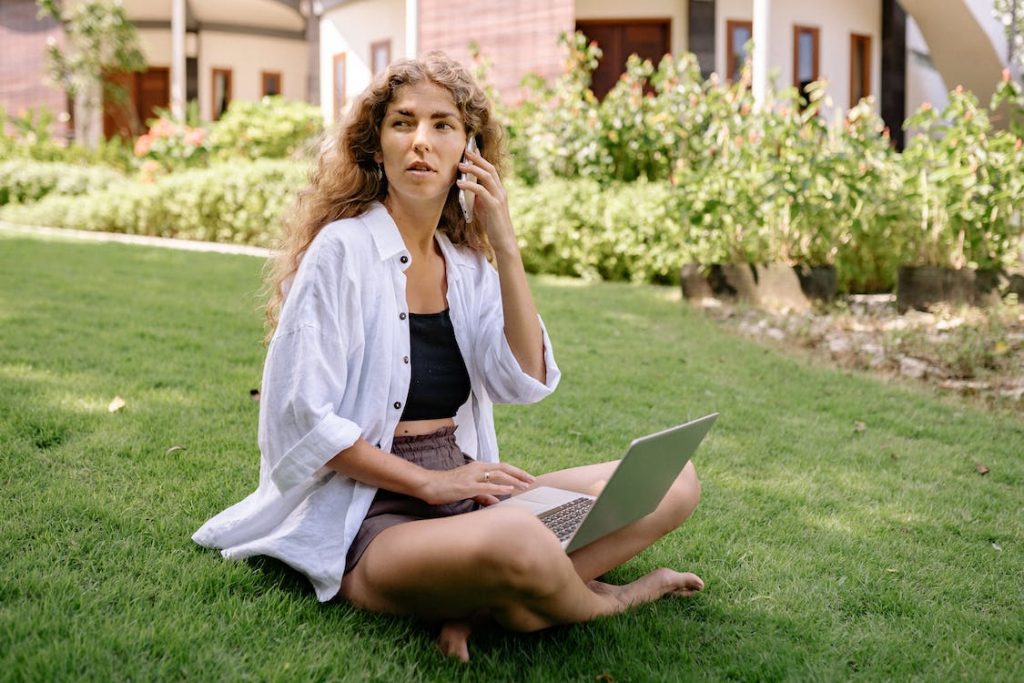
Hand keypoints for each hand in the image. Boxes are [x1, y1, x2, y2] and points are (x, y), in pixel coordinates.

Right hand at [418, 461, 534, 505]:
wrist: (428, 485)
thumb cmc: (447, 487)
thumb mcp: (469, 490)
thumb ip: (484, 495)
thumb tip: (497, 502)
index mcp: (478, 467)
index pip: (501, 467)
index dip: (516, 472)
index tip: (528, 478)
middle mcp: (477, 468)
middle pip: (503, 468)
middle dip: (519, 474)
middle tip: (532, 480)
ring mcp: (472, 476)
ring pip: (497, 475)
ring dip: (513, 480)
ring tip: (525, 485)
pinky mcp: (467, 486)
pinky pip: (486, 486)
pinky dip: (500, 488)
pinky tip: (509, 491)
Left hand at [456, 149, 516, 254]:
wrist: (504, 240)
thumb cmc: (493, 225)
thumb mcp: (485, 208)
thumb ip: (479, 197)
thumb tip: (469, 188)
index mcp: (499, 190)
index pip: (491, 170)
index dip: (481, 159)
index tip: (471, 151)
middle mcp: (501, 191)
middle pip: (490, 169)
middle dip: (477, 159)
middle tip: (465, 151)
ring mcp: (498, 198)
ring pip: (487, 177)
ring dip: (472, 169)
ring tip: (460, 166)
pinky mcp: (494, 205)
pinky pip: (481, 191)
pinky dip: (470, 185)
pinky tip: (460, 183)